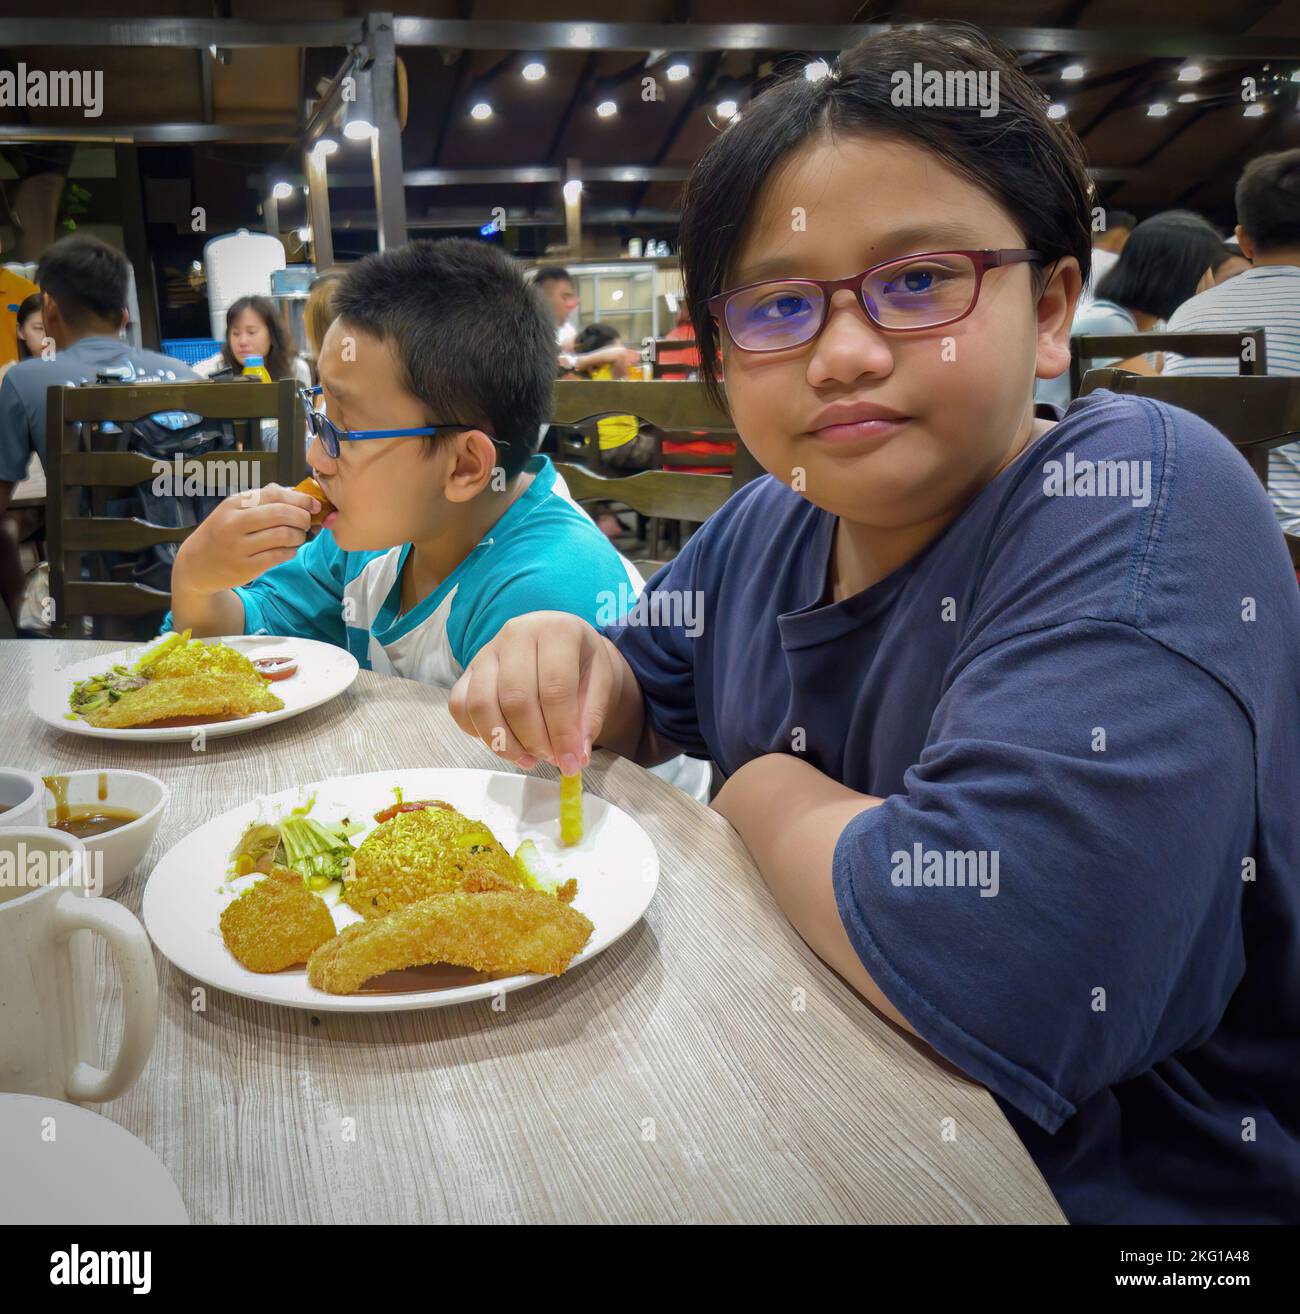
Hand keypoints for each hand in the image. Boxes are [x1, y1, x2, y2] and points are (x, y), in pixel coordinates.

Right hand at [172, 482, 317, 595]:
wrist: (196, 564)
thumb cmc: (223, 532)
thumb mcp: (235, 510)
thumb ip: (264, 500)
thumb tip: (299, 493)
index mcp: (234, 503)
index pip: (274, 494)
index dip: (300, 499)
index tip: (314, 505)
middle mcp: (234, 523)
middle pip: (282, 514)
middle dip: (303, 518)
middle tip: (307, 523)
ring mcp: (239, 546)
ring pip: (284, 535)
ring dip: (299, 536)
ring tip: (299, 537)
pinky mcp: (246, 567)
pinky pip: (280, 556)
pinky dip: (292, 551)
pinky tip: (290, 550)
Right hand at [449, 611, 617, 772]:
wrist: (564, 647)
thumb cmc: (583, 664)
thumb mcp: (602, 683)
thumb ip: (590, 718)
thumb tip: (575, 757)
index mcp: (556, 629)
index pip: (554, 688)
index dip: (562, 732)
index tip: (571, 762)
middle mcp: (516, 633)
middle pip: (515, 698)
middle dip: (534, 739)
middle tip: (551, 759)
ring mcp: (487, 650)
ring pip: (481, 703)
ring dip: (503, 742)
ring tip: (529, 758)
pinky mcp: (468, 669)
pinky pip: (460, 705)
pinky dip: (477, 732)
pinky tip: (505, 743)